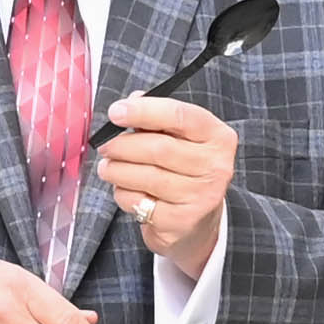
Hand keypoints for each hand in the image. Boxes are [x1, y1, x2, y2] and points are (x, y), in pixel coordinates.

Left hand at [94, 92, 241, 286]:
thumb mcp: (181, 140)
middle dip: (123, 146)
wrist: (198, 222)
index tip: (115, 112)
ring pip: (147, 176)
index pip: (180, 115)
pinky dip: (123, 194)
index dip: (144, 111)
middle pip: (159, 148)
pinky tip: (124, 190)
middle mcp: (216, 166)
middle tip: (105, 147)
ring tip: (108, 168)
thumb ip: (158, 118)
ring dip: (117, 170)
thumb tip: (131, 101)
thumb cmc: (184, 171)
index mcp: (218, 137)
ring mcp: (201, 196)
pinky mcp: (182, 221)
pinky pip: (140, 202)